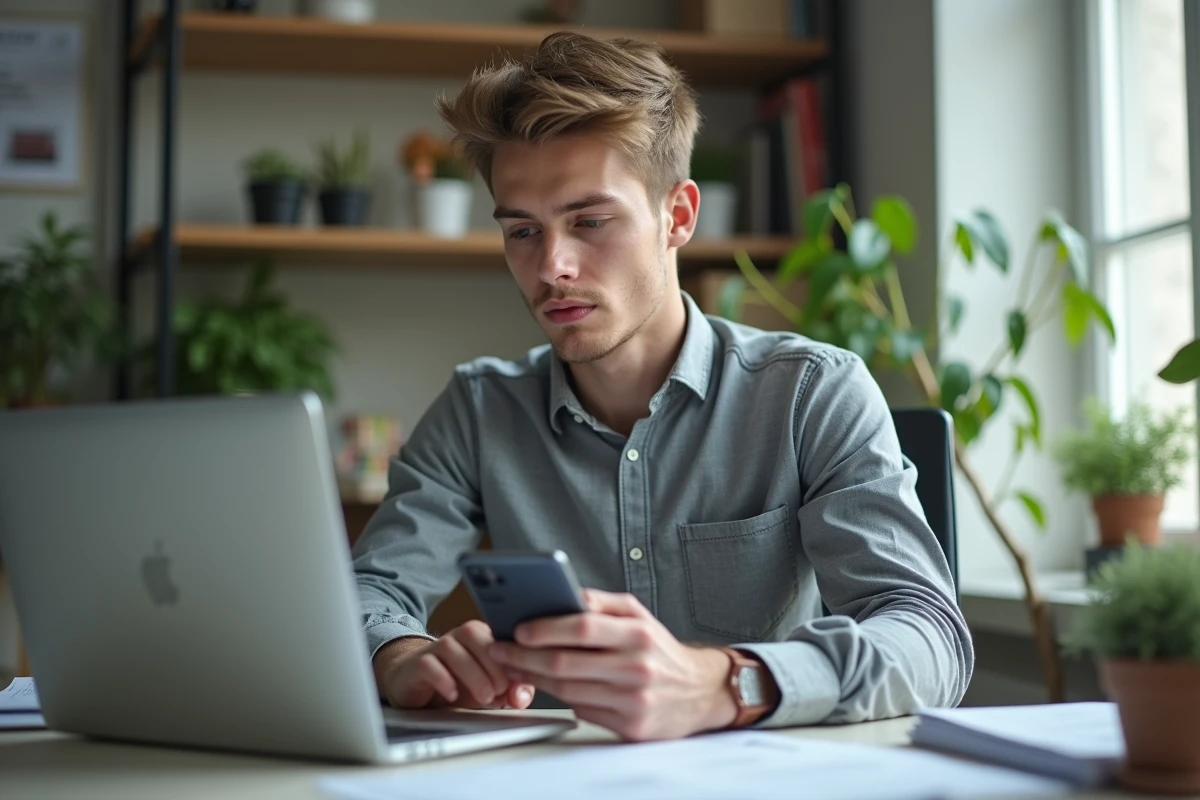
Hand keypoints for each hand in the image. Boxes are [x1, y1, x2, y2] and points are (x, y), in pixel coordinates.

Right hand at [373, 621, 535, 710]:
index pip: (496, 634)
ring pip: (450, 647)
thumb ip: (510, 691)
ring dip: (472, 673)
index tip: (518, 680)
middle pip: (473, 634)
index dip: (510, 656)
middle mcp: (457, 637)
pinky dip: (443, 678)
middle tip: (501, 690)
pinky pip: (428, 664)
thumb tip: (522, 696)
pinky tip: (454, 695)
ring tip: (484, 697)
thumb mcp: (488, 689)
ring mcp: (434, 648)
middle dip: (491, 663)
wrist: (416, 685)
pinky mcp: (417, 664)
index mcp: (479, 637)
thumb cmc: (456, 683)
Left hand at [488, 589, 737, 740]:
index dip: (545, 628)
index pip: (583, 627)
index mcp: (640, 634)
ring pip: (568, 690)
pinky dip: (559, 698)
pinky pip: (582, 711)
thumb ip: (602, 604)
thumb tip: (563, 595)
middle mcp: (637, 667)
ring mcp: (634, 700)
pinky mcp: (630, 727)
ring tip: (514, 666)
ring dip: (533, 678)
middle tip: (501, 649)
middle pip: (566, 663)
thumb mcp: (640, 616)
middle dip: (525, 656)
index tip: (518, 628)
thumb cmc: (660, 650)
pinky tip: (544, 686)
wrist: (701, 692)